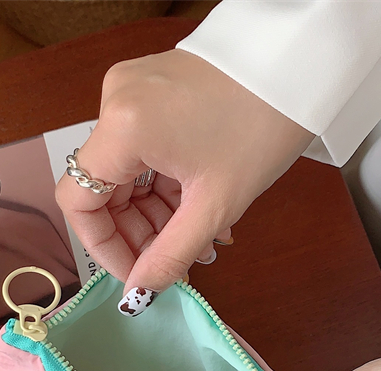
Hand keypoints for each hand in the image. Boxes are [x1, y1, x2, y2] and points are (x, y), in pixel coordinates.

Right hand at [54, 49, 313, 311]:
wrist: (301, 67)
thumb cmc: (264, 127)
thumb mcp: (215, 205)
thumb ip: (170, 255)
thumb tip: (137, 292)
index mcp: (123, 126)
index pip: (78, 201)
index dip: (103, 247)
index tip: (136, 273)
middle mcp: (115, 102)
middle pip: (103, 189)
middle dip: (141, 233)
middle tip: (179, 261)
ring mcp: (132, 92)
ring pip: (127, 174)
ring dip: (158, 214)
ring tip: (201, 239)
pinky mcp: (152, 90)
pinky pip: (144, 151)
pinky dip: (165, 185)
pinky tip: (199, 207)